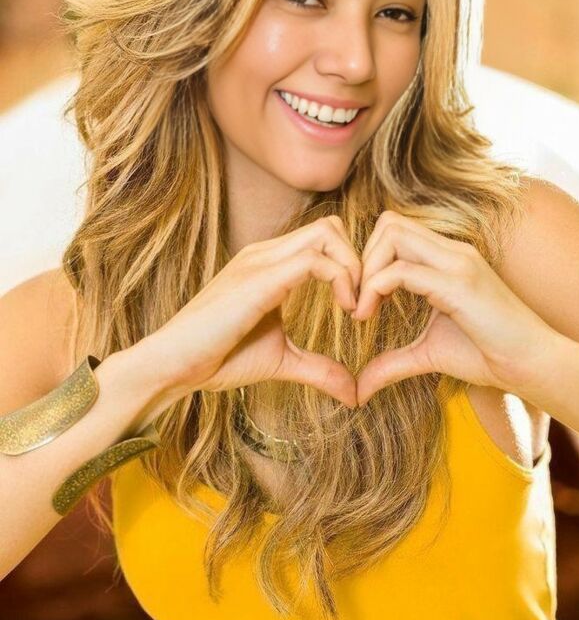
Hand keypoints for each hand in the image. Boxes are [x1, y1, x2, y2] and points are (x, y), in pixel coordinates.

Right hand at [136, 216, 360, 421]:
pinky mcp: (260, 279)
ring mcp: (261, 261)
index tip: (359, 307)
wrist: (173, 365)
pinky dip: (343, 280)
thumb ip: (319, 369)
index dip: (352, 266)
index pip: (324, 238)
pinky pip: (315, 261)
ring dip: (355, 267)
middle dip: (360, 260)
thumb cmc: (218, 359)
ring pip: (327, 233)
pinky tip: (347, 311)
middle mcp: (265, 253)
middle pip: (330, 226)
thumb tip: (354, 394)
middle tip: (363, 303)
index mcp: (269, 264)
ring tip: (355, 308)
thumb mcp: (281, 361)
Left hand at [350, 211, 562, 406]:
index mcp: (447, 258)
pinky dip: (375, 288)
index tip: (359, 300)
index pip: (395, 230)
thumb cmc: (489, 356)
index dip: (369, 259)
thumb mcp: (428, 355)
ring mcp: (457, 262)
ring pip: (392, 234)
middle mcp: (452, 251)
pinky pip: (402, 271)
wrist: (534, 365)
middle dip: (362, 257)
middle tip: (354, 300)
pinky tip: (367, 316)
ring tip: (359, 309)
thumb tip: (358, 390)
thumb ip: (392, 363)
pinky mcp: (459, 283)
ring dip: (366, 268)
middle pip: (389, 222)